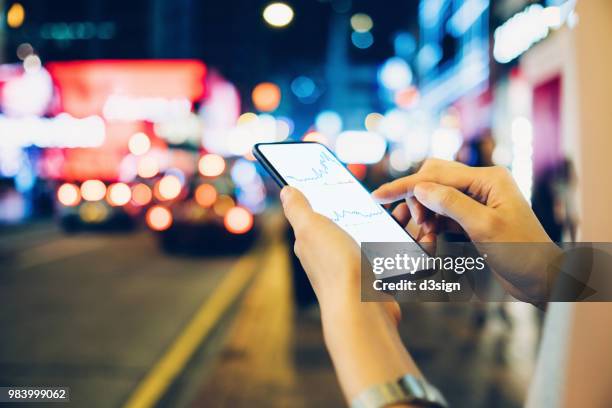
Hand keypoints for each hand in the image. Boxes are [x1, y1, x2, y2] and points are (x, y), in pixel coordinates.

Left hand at [280, 186, 399, 322]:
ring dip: (384, 225)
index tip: (344, 182)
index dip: (328, 199)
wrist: (363, 308)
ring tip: (401, 212)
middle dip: (362, 211)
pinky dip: (395, 245)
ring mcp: (352, 268)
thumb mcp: (310, 228)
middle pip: (346, 225)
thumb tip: (286, 191)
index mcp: (310, 244)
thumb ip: (298, 209)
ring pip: (369, 239)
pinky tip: (408, 236)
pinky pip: (386, 255)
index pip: (316, 216)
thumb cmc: (334, 267)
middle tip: (381, 196)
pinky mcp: (374, 279)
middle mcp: (328, 257)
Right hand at [372, 159, 557, 302]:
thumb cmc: (523, 252)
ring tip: (420, 237)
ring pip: (435, 199)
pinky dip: (432, 226)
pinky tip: (428, 240)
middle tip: (410, 224)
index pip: (437, 175)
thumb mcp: (485, 227)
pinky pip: (443, 215)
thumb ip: (451, 204)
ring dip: (423, 217)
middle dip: (415, 200)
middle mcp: (481, 185)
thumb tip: (420, 188)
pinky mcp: (473, 219)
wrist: (542, 279)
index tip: (378, 196)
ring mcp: (477, 202)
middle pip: (433, 181)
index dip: (405, 186)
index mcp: (488, 179)